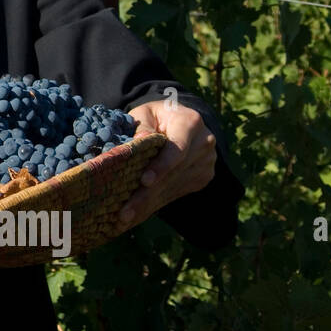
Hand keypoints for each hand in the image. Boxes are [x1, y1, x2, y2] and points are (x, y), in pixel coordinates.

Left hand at [118, 99, 216, 229]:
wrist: (178, 121)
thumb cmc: (155, 116)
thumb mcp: (144, 113)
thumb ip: (141, 126)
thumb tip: (139, 143)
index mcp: (191, 123)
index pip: (177, 149)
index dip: (161, 166)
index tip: (144, 181)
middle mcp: (204, 144)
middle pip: (173, 173)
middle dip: (147, 195)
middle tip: (124, 213)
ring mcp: (206, 163)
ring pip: (174, 188)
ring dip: (148, 205)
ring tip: (124, 218)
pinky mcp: (202, 177)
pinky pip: (177, 193)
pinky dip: (156, 204)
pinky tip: (137, 215)